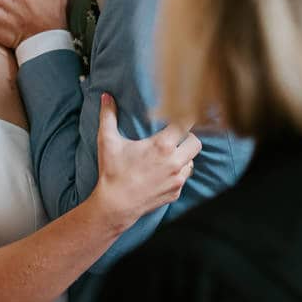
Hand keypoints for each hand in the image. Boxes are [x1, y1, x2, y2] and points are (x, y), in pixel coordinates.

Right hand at [91, 93, 200, 232]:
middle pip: (196, 143)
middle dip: (188, 137)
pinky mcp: (176, 192)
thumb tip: (106, 96)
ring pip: (192, 161)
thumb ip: (108, 115)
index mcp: (162, 146)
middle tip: (176, 136)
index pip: (186, 124)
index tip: (184, 114)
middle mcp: (175, 162)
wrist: (115, 205)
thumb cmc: (112, 172)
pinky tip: (164, 171)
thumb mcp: (108, 141)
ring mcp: (177, 179)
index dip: (186, 117)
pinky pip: (184, 177)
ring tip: (169, 154)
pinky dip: (178, 172)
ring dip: (184, 156)